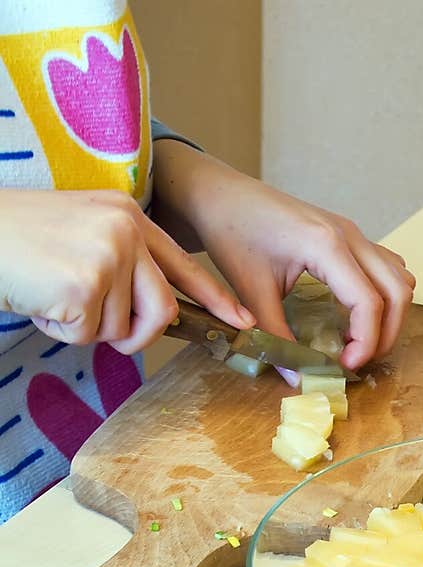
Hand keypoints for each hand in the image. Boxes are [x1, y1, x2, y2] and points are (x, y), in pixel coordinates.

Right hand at [0, 189, 253, 353]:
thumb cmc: (19, 243)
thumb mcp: (82, 237)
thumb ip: (124, 265)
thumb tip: (155, 314)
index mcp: (127, 215)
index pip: (182, 263)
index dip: (215, 297)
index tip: (242, 320)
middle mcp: (125, 230)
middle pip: (162, 309)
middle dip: (135, 333)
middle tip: (94, 325)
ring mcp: (107, 255)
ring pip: (122, 328)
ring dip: (85, 327)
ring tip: (51, 294)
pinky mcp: (85, 284)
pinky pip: (88, 336)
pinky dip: (60, 330)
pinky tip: (39, 299)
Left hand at [151, 142, 415, 370]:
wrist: (220, 193)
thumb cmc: (231, 233)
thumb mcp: (251, 291)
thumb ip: (276, 337)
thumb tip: (296, 381)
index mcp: (326, 246)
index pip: (369, 303)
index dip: (366, 343)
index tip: (345, 367)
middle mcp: (349, 235)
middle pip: (398, 292)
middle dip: (387, 334)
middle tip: (358, 360)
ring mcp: (353, 232)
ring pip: (400, 278)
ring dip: (391, 315)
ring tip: (360, 340)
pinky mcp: (349, 234)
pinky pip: (387, 267)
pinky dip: (384, 295)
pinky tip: (355, 315)